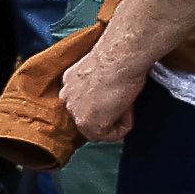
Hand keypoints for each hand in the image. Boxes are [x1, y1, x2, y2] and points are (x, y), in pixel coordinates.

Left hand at [56, 25, 150, 145]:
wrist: (118, 58)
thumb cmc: (114, 58)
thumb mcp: (97, 73)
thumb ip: (94, 86)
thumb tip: (104, 93)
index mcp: (67, 84)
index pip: (83, 105)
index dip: (104, 103)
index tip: (116, 96)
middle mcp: (67, 99)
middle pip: (89, 118)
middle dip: (107, 114)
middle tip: (122, 101)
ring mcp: (77, 114)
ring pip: (98, 128)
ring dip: (115, 120)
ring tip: (126, 103)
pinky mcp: (91, 124)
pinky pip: (110, 135)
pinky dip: (124, 127)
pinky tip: (127, 108)